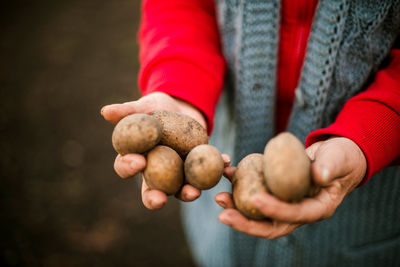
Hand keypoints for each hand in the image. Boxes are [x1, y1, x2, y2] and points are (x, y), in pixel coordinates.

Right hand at [101, 92, 212, 209]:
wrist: (180, 107)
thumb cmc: (155, 108)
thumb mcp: (144, 107)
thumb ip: (127, 111)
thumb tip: (105, 111)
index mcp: (136, 157)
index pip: (125, 166)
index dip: (128, 167)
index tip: (138, 161)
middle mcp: (155, 171)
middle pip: (151, 190)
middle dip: (154, 198)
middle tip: (160, 199)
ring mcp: (177, 172)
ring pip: (179, 188)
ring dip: (186, 192)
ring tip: (194, 192)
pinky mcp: (196, 167)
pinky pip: (206, 172)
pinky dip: (217, 167)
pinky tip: (225, 160)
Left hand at [215, 137, 366, 238]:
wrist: (334, 156)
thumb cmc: (340, 157)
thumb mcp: (338, 159)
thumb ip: (330, 167)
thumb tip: (319, 175)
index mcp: (317, 208)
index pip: (295, 215)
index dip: (275, 210)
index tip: (255, 199)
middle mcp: (299, 211)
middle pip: (271, 225)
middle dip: (246, 223)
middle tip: (223, 215)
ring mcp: (286, 204)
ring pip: (260, 215)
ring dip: (237, 209)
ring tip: (219, 198)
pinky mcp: (276, 193)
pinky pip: (257, 194)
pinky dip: (241, 187)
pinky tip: (228, 174)